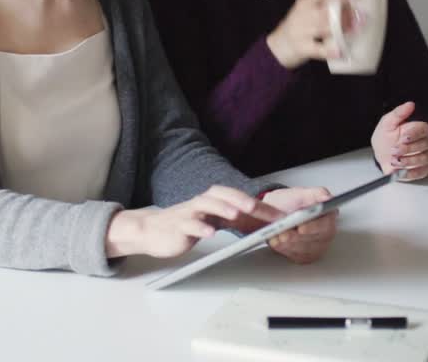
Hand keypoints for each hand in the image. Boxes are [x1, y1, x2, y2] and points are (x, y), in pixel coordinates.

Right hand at [104, 185, 282, 258]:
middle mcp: (202, 203)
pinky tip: (209, 233)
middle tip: (257, 207)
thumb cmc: (184, 226)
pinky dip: (200, 227)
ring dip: (222, 208)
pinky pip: (189, 225)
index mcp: (212, 201)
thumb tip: (260, 222)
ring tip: (235, 214)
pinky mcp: (178, 227)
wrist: (152, 231)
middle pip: (222, 195)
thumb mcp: (211, 221)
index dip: (257, 205)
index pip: (237, 198)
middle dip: (240, 199)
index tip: (275, 215)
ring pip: (206, 205)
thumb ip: (232, 219)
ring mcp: (189, 214)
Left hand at [259, 187, 337, 263]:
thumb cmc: (289, 203)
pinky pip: (296, 256)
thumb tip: (328, 198)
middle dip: (297, 237)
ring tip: (276, 237)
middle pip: (315, 239)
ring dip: (289, 243)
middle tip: (284, 233)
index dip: (313, 227)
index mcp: (328, 215)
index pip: (326, 224)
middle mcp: (326, 232)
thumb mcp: (299, 193)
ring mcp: (317, 245)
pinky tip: (276, 242)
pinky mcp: (306, 256)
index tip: (301, 228)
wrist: (274, 213)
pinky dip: (284, 249)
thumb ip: (315, 194)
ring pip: (304, 249)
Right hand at [266, 0, 357, 68]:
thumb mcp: (307, 12)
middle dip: (345, 13)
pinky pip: (318, 49)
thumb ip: (325, 7)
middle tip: (360, 16)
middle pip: (325, 10)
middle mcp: (301, 14)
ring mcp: (300, 31)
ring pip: (323, 27)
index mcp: (304, 2)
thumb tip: (353, 8)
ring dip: (342, 28)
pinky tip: (340, 51)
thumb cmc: (298, 28)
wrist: (278, 47)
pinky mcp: (301, 47)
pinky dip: (330, 50)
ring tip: (355, 29)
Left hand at [371, 101, 427, 180]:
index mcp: (417, 129)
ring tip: (394, 160)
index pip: (424, 128)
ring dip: (409, 160)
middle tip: (394, 150)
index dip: (414, 133)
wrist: (380, 154)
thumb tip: (410, 104)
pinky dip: (411, 173)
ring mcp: (425, 156)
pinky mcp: (422, 169)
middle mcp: (424, 142)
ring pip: (425, 158)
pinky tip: (401, 170)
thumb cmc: (386, 137)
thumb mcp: (387, 123)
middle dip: (409, 148)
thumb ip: (398, 113)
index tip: (402, 136)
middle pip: (426, 144)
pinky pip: (422, 172)